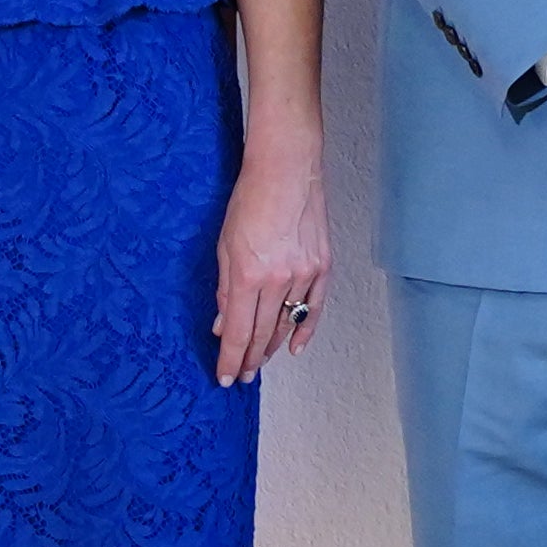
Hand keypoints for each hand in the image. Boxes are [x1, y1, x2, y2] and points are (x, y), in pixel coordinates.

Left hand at [213, 152, 328, 385]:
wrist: (287, 169)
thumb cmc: (250, 199)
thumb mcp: (225, 245)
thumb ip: (224, 289)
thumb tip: (223, 323)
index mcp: (248, 276)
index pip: (238, 331)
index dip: (231, 359)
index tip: (225, 377)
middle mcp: (278, 280)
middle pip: (263, 334)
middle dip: (250, 359)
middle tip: (242, 376)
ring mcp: (304, 274)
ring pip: (288, 324)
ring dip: (273, 347)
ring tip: (261, 362)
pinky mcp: (322, 266)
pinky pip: (314, 307)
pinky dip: (305, 330)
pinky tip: (295, 348)